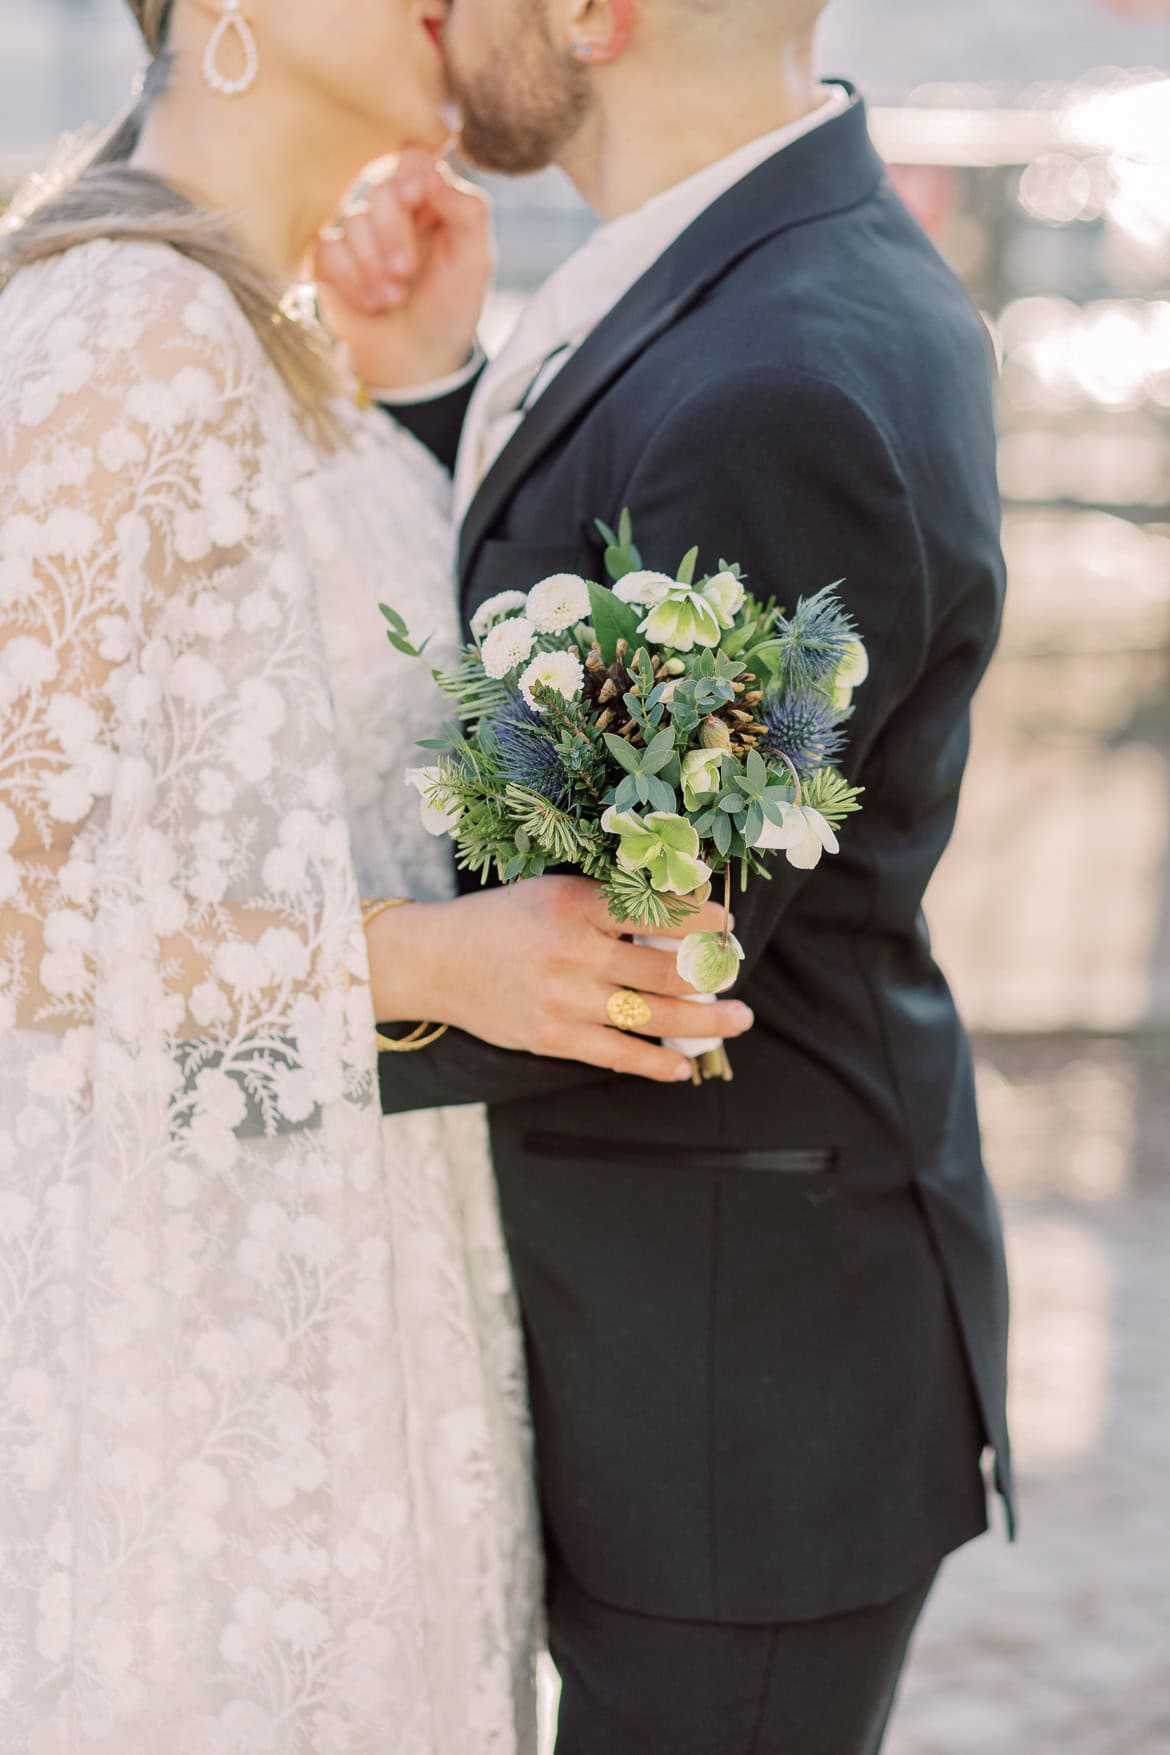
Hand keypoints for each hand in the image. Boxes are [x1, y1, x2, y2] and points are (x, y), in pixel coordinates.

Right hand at [315, 149, 493, 390]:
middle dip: (394, 235)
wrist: (418, 359)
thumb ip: (468, 210)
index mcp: (430, 201)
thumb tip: (433, 171)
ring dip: (374, 267)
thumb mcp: (475, 261)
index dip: (410, 174)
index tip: (416, 199)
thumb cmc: (451, 308)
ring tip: (393, 299)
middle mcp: (392, 210)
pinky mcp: (329, 260)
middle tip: (406, 273)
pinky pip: (327, 250)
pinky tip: (370, 304)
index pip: (413, 158)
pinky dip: (350, 281)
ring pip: (352, 222)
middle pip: (380, 191)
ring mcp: (358, 234)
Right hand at [369, 876, 754, 1083]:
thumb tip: (680, 910)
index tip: (725, 923)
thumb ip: (609, 902)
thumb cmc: (504, 921)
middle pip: (666, 970)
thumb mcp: (555, 892)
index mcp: (578, 905)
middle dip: (712, 974)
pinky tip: (682, 1067)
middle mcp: (574, 953)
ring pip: (653, 1017)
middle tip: (734, 973)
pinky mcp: (553, 1037)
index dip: (701, 919)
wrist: (438, 960)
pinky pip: (618, 1055)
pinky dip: (656, 1064)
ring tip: (737, 1020)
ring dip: (705, 1022)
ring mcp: (565, 1000)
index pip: (656, 910)